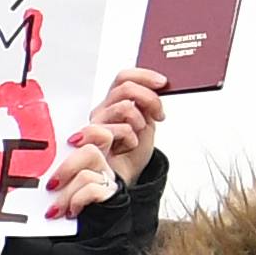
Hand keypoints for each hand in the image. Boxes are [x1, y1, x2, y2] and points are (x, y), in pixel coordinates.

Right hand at [44, 63, 171, 211]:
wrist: (124, 179)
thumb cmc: (132, 154)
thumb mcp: (147, 123)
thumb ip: (149, 104)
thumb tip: (161, 85)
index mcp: (114, 102)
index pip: (124, 77)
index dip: (144, 75)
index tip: (163, 82)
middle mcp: (103, 110)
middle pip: (125, 87)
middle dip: (150, 98)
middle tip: (159, 114)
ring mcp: (96, 122)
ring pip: (123, 106)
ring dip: (139, 121)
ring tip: (139, 135)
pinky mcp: (92, 138)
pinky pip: (118, 128)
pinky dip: (131, 138)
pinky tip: (128, 147)